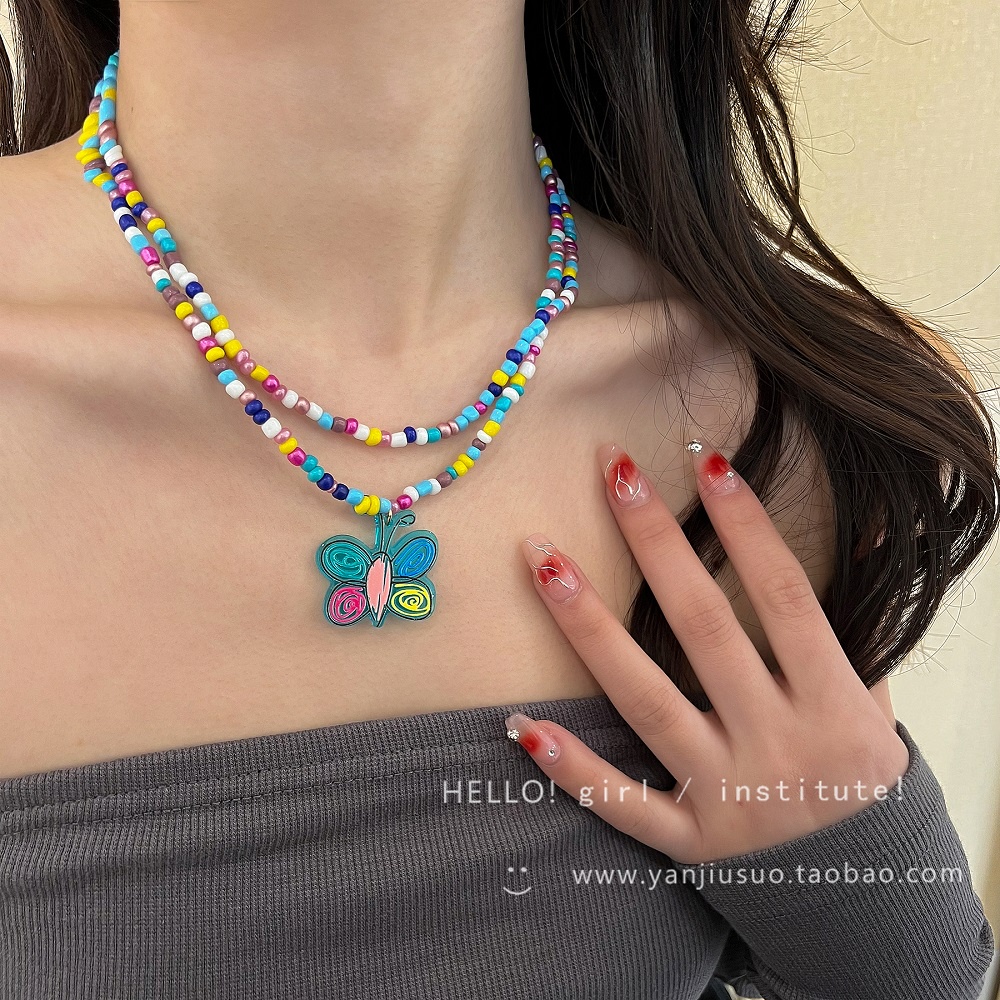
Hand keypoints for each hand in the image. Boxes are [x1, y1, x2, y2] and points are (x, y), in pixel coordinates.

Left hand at [506, 440, 909, 864]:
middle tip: (612, 472)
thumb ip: (856, 620)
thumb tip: (869, 525)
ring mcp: (728, 796)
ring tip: (540, 560)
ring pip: (647, 703)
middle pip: (705, 631)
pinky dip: (573, 770)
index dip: (749, 528)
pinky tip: (521, 725)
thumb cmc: (865, 783)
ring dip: (589, 628)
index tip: (705, 460)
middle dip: (656, 545)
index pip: (786, 599)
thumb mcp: (878, 704)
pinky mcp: (690, 841)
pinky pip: (623, 805)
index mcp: (834, 707)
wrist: (869, 899)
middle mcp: (778, 747)